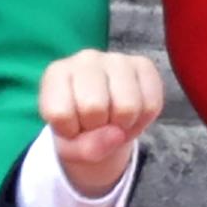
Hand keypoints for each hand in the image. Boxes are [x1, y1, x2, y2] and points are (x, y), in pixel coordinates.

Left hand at [39, 50, 163, 196]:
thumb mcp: (70, 146)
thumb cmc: (78, 128)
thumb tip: (117, 135)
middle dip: (97, 127)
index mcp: (56, 74)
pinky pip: (151, 105)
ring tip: (113, 121)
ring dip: (122, 126)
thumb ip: (84, 148)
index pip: (60, 113)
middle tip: (95, 124)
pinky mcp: (144, 64)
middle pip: (94, 107)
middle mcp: (85, 59)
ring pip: (127, 107)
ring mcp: (117, 59)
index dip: (69, 131)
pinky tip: (130, 116)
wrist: (101, 118)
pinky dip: (142, 121)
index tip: (71, 126)